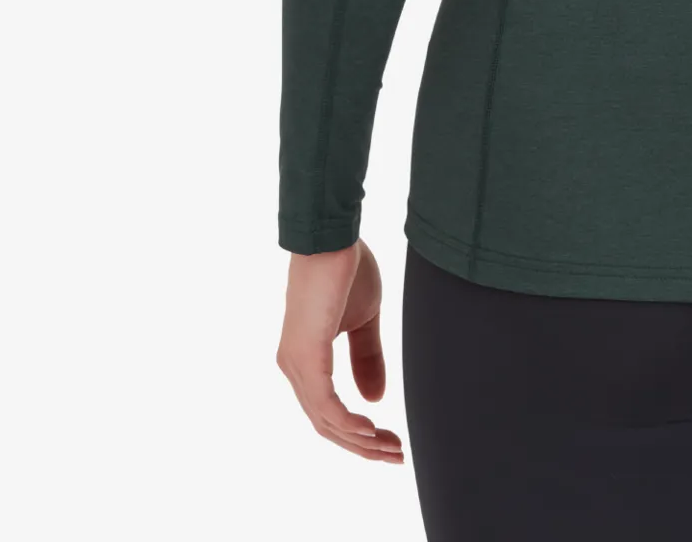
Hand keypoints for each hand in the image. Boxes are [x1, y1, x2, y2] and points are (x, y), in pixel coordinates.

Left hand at [276, 239, 403, 463]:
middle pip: (326, 425)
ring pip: (326, 420)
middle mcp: (294, 367)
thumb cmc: (346, 270)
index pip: (328, 412)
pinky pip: (324, 403)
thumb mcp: (364, 320)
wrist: (333, 235)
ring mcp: (296, 363)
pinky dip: (347, 422)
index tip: (391, 442)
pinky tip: (370, 430)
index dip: (359, 434)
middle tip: (397, 456)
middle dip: (363, 446)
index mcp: (306, 359)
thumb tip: (375, 400)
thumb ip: (367, 358)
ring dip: (360, 440)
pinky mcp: (306, 354)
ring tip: (391, 448)